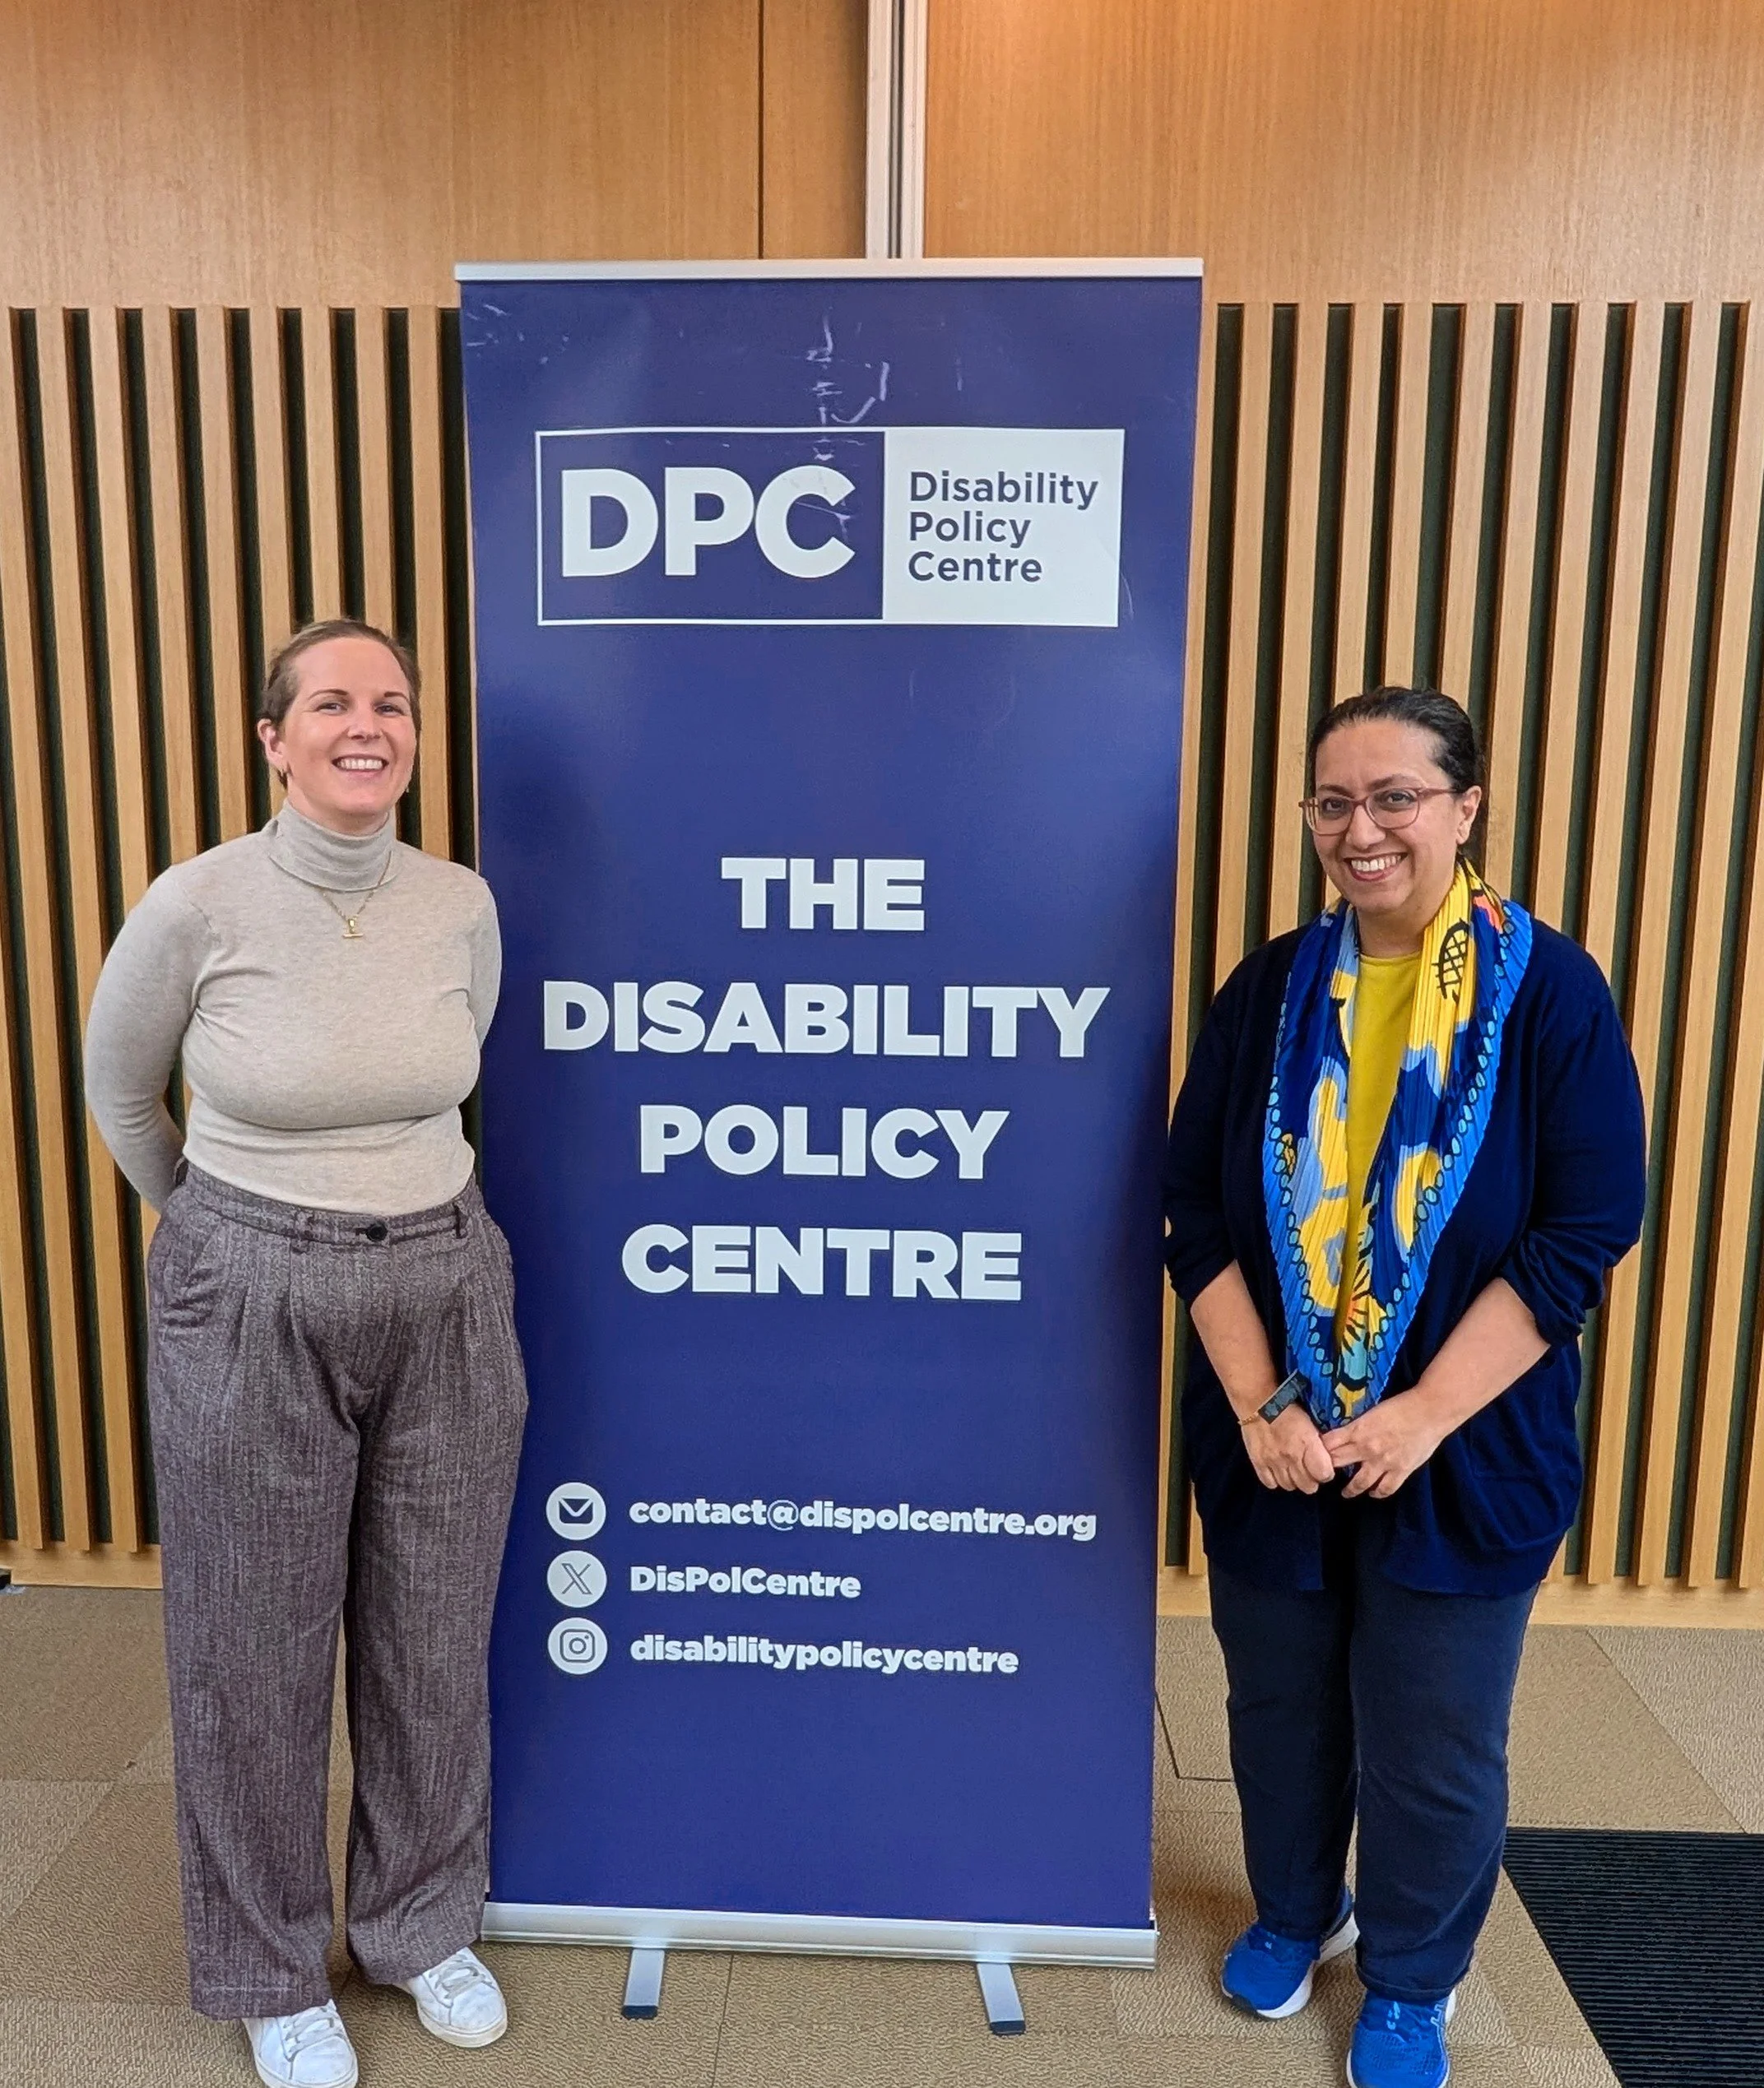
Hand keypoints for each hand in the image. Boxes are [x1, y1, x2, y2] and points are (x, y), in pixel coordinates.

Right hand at [1240, 1403, 1335, 1492]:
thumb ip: (1318, 1444)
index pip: (1324, 1474)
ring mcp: (1273, 1461)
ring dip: (1294, 1480)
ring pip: (1289, 1486)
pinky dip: (1275, 1479)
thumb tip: (1327, 1459)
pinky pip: (1270, 1483)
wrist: (1258, 1402)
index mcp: (1308, 1443)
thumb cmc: (1287, 1409)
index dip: (1326, 1473)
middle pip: (1308, 1486)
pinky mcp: (1258, 1462)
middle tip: (1308, 1470)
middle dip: (1311, 1480)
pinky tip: (1278, 1470)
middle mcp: (1291, 1456)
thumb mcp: (1310, 1423)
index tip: (1323, 1468)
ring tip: (1293, 1469)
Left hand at [1320, 1390, 1448, 1498]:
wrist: (1430, 1411)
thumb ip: (1358, 1426)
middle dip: (1328, 1470)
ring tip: (1346, 1493)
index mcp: (1358, 1430)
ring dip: (1350, 1489)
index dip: (1318, 1450)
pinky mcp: (1401, 1471)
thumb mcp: (1372, 1412)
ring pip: (1359, 1483)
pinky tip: (1374, 1493)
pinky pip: (1385, 1488)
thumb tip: (1346, 1433)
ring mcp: (1384, 1462)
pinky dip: (1378, 1493)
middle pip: (1338, 1463)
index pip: (1328, 1444)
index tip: (1313, 1454)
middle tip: (1323, 1476)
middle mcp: (1367, 1448)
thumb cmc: (1402, 1406)